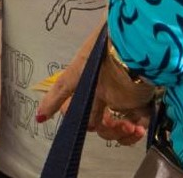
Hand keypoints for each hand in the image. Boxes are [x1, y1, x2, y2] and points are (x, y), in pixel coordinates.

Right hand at [33, 34, 154, 143]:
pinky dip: (136, 134)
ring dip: (120, 134)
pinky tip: (137, 130)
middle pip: (100, 123)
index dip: (80, 122)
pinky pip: (139, 126)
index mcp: (88, 87)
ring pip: (118, 127)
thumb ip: (57, 96)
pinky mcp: (143, 103)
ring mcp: (124, 99)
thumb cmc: (101, 61)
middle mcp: (104, 94)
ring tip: (129, 128)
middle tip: (113, 124)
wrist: (134, 49)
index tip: (85, 127)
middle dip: (105, 130)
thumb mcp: (75, 76)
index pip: (80, 112)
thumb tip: (39, 118)